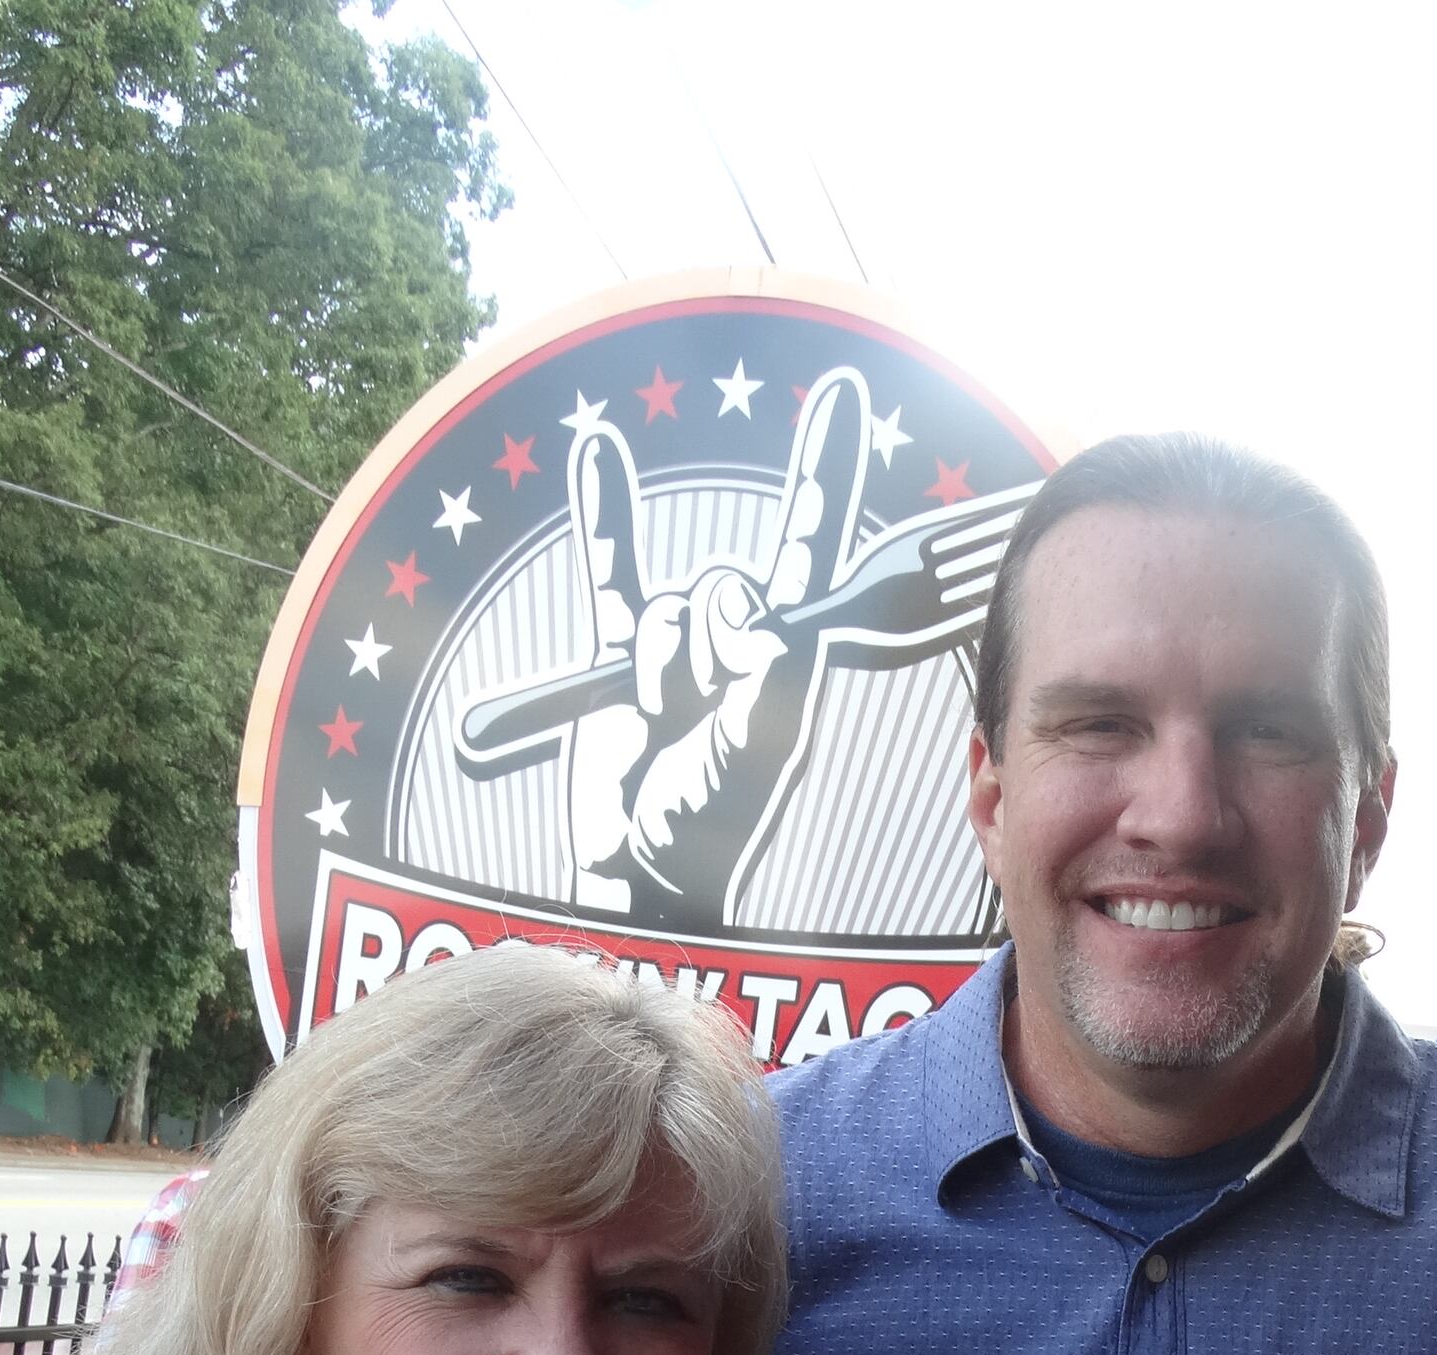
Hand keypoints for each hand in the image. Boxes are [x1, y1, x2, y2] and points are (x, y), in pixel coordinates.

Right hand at [453, 364, 1026, 931]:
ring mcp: (679, 645)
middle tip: (708, 700)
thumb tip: (743, 611)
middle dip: (717, 632)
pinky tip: (599, 449)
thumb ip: (758, 674)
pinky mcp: (621, 655)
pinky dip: (605, 512)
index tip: (837, 400)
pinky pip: (612, 571)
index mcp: (790, 657)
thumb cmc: (710, 823)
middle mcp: (741, 641)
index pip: (816, 551)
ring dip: (664, 660)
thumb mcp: (753, 751)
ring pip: (673, 602)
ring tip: (666, 720)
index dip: (824, 475)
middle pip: (733, 582)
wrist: (640, 872)